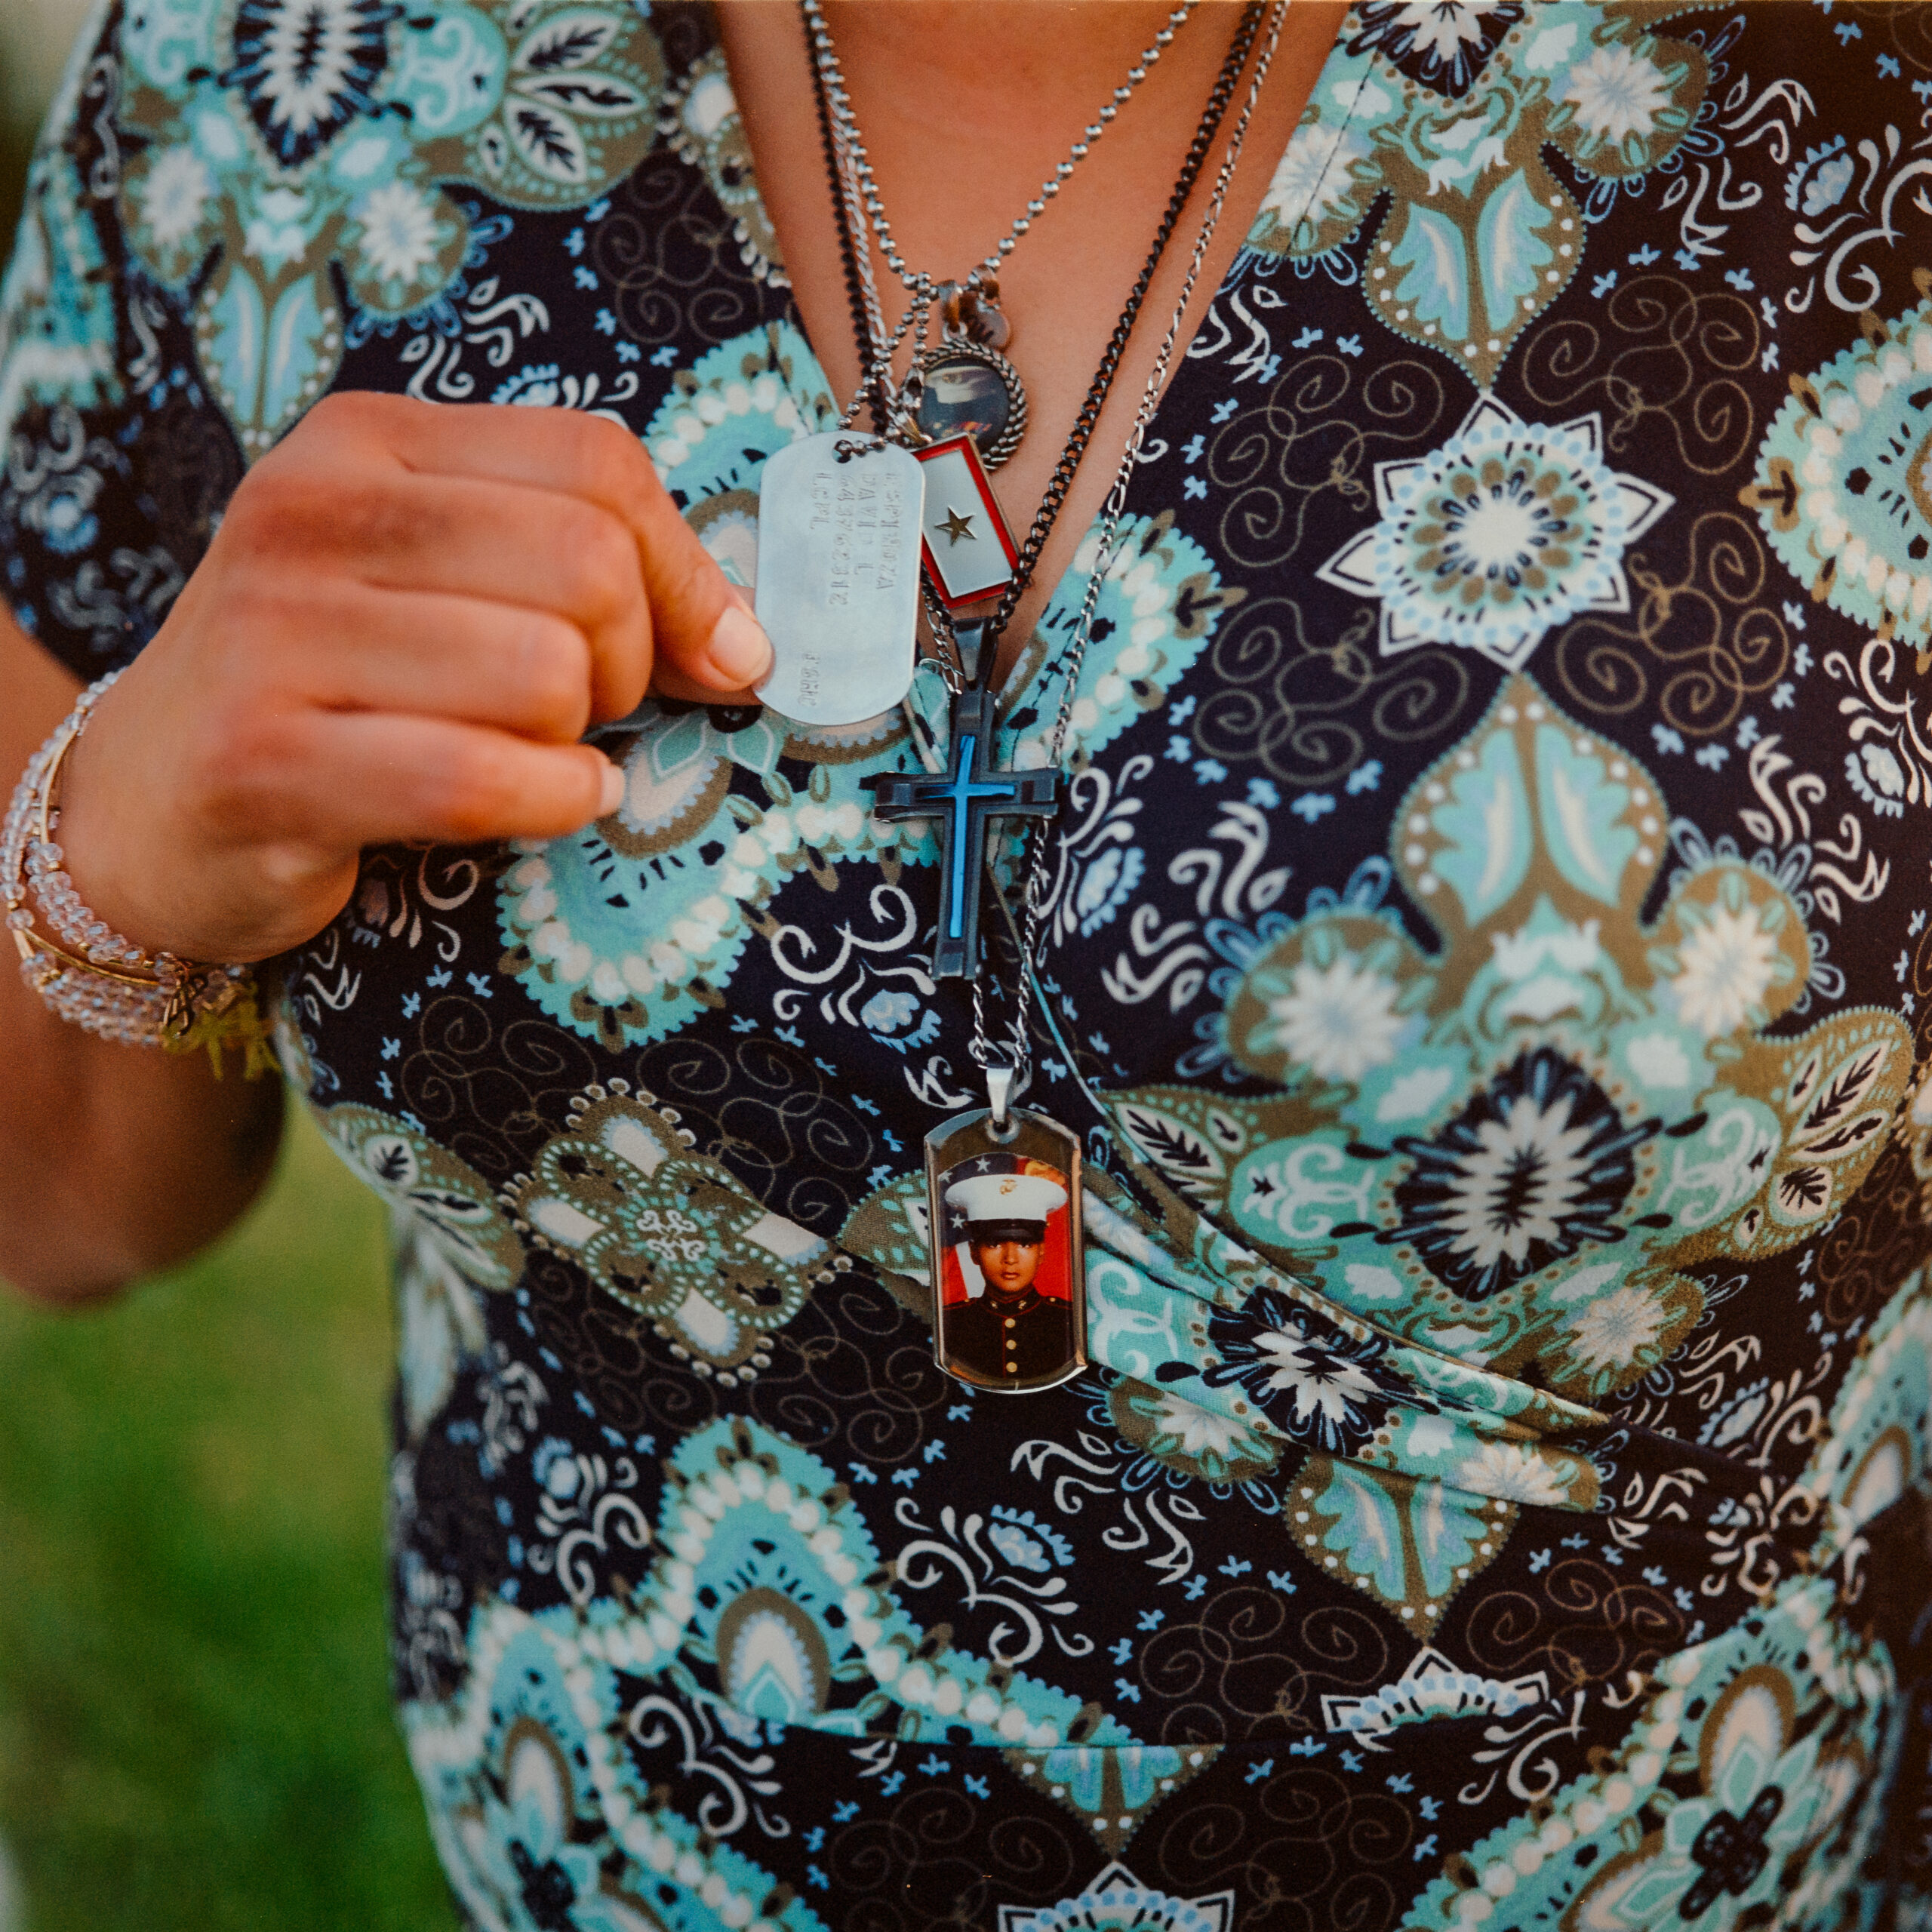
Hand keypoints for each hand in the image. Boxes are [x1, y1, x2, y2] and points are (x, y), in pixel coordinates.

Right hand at [53, 392, 770, 963]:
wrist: (152, 801)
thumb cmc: (342, 686)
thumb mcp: (442, 583)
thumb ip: (589, 571)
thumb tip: (749, 647)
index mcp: (366, 441)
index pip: (598, 463)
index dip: (687, 571)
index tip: (710, 655)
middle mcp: (310, 512)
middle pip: (586, 564)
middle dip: (628, 662)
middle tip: (585, 712)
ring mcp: (276, 633)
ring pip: (545, 673)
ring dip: (578, 739)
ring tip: (533, 754)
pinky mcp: (266, 760)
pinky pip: (478, 774)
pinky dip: (553, 801)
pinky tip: (551, 803)